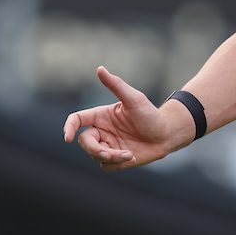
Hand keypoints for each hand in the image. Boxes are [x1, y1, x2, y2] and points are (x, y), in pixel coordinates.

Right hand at [63, 66, 186, 169]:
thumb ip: (116, 85)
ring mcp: (108, 145)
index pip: (77, 120)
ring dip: (109, 156)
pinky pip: (106, 166)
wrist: (168, 134)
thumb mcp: (134, 99)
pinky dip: (115, 163)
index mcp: (101, 116)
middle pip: (84, 142)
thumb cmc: (151, 114)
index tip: (68, 138)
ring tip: (128, 153)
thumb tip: (99, 68)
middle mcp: (102, 131)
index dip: (69, 128)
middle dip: (94, 149)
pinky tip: (131, 156)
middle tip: (109, 153)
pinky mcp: (116, 160)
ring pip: (94, 155)